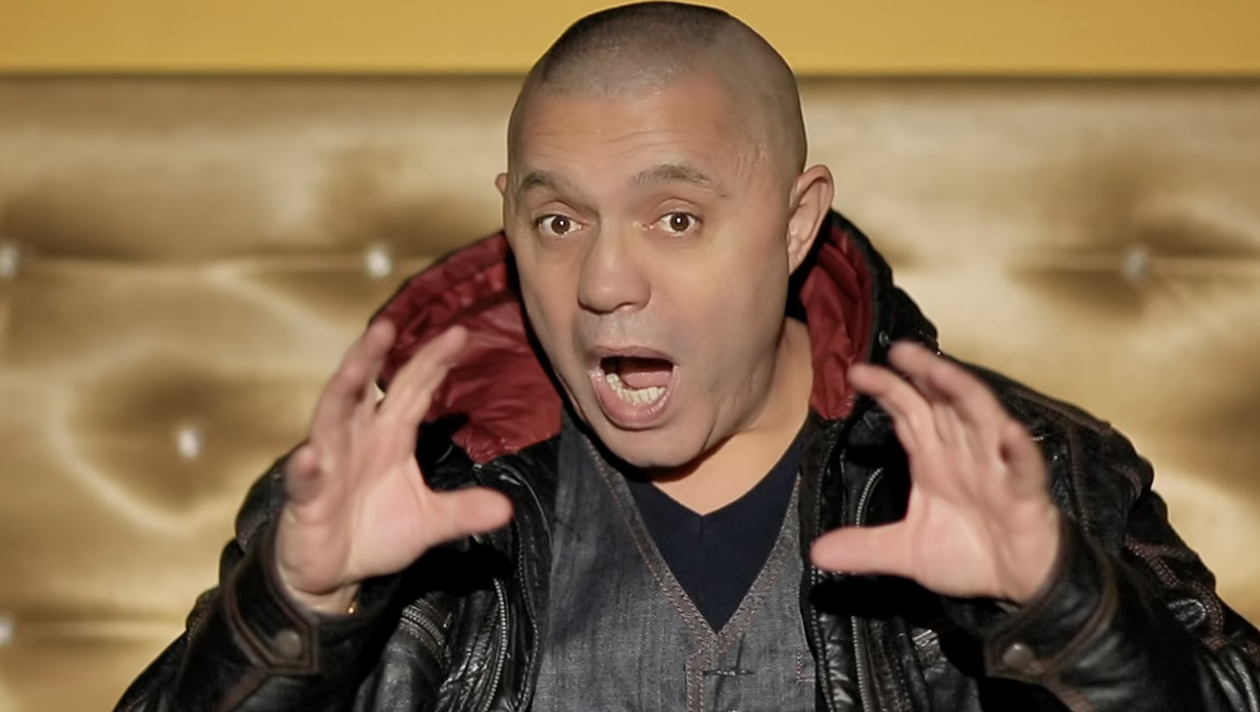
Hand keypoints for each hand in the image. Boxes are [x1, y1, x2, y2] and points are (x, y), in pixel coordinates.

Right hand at [275, 321, 512, 613]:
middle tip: (387, 325)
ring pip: (330, 419)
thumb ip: (463, 511)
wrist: (334, 574)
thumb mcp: (428, 521)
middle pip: (363, 388)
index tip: (459, 333)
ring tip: (354, 368)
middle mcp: (356, 439)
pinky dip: (307, 467)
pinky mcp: (306, 498)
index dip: (432, 362)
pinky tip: (311, 456)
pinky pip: (305, 479)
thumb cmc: (375, 533)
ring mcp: (327, 464)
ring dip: (341, 391)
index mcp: (390, 437)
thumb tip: (507, 509)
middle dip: (373, 356)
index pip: (413, 389)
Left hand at [810, 342, 1060, 603]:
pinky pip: (1023, 466)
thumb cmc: (968, 555)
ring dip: (962, 393)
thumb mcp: (906, 552)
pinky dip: (1017, 448)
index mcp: (934, 459)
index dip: (888, 389)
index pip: (908, 413)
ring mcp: (996, 468)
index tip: (856, 372)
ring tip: (940, 372)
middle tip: (899, 350)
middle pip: (942, 403)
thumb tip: (816, 553)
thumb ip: (865, 548)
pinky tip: (1007, 432)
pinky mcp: (1025, 492)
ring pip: (982, 419)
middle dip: (923, 374)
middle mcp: (964, 453)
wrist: (1017, 586)